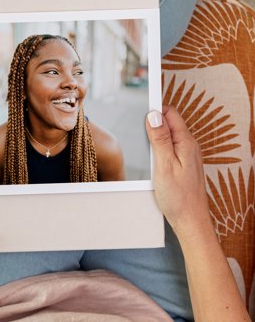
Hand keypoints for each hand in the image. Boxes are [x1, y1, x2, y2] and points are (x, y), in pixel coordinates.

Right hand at [145, 106, 211, 234]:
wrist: (190, 220)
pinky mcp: (183, 164)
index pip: (171, 113)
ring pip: (168, 135)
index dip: (155, 112)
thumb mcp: (164, 165)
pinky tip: (154, 162)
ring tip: (148, 155)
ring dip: (155, 139)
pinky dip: (159, 149)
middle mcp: (189, 146)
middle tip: (143, 141)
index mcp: (185, 142)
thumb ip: (159, 139)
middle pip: (169, 123)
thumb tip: (154, 115)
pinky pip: (170, 148)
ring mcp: (187, 155)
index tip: (141, 115)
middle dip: (153, 125)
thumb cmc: (178, 197)